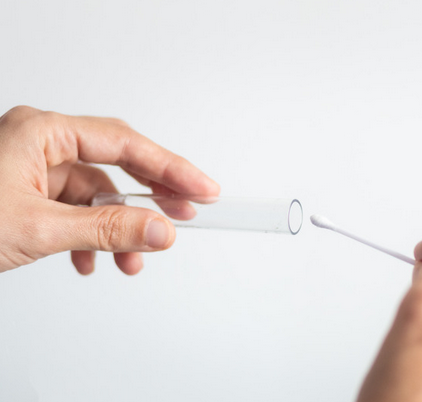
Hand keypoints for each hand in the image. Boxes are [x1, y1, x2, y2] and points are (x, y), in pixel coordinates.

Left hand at [0, 106, 219, 274]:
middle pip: (116, 165)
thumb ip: (105, 229)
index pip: (125, 145)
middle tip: (187, 215)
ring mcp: (34, 168)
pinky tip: (91, 260)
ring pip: (97, 195)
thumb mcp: (36, 228)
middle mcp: (41, 143)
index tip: (204, 189)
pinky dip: (90, 237)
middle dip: (151, 197)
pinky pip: (75, 210)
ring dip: (118, 229)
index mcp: (42, 132)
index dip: (171, 168)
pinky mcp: (29, 193)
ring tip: (132, 259)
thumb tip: (159, 230)